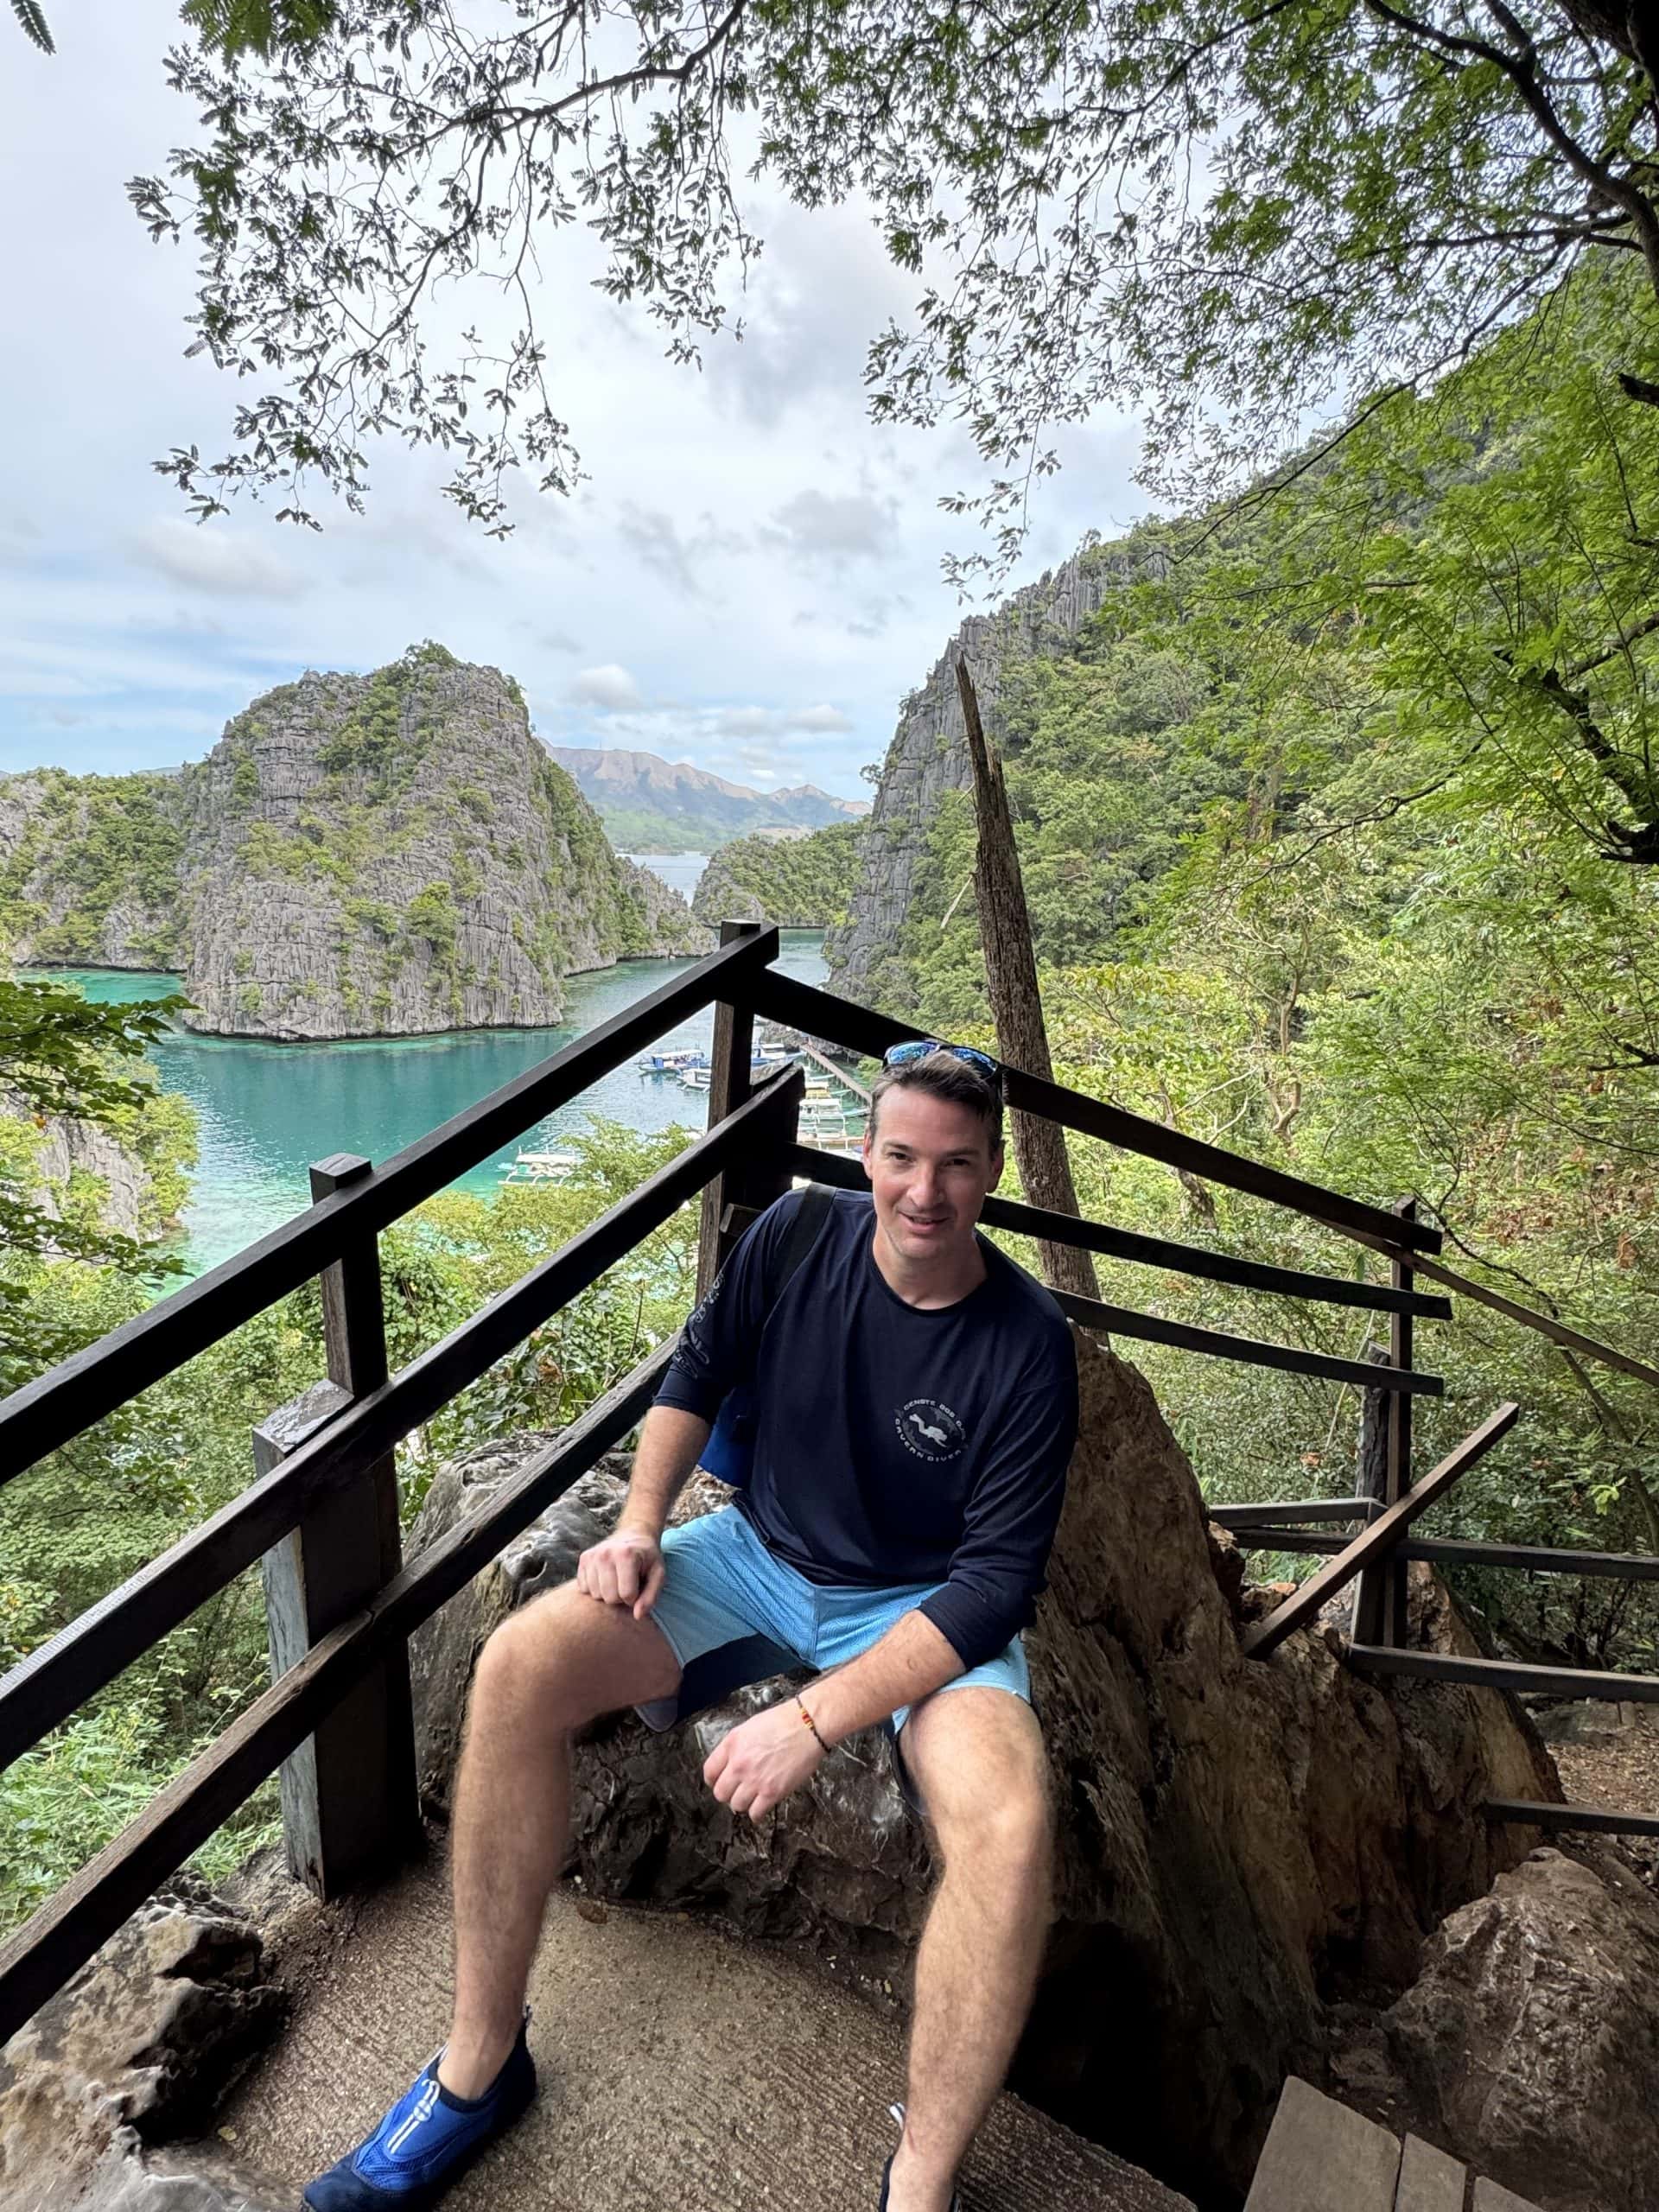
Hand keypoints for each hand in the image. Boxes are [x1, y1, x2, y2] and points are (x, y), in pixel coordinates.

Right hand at [575, 1527, 664, 1618]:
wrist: (634, 1534)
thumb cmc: (648, 1558)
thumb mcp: (658, 1575)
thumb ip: (651, 1596)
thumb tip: (638, 1616)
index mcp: (626, 1555)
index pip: (626, 1595)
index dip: (635, 1597)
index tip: (639, 1587)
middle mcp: (605, 1554)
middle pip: (609, 1597)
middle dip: (621, 1597)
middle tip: (628, 1584)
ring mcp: (592, 1556)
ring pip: (596, 1595)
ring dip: (608, 1593)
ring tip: (617, 1580)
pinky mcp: (583, 1559)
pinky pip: (584, 1588)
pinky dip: (595, 1588)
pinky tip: (606, 1578)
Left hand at [703, 1697, 824, 1821]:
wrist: (808, 1726)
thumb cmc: (784, 1721)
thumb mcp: (750, 1727)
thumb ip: (736, 1746)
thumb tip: (731, 1762)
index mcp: (732, 1745)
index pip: (709, 1771)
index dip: (713, 1780)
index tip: (719, 1782)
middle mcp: (739, 1764)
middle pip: (720, 1793)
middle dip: (728, 1793)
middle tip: (737, 1791)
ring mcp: (754, 1780)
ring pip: (736, 1805)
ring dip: (743, 1803)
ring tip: (751, 1798)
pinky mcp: (772, 1792)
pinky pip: (755, 1813)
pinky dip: (757, 1813)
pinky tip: (761, 1807)